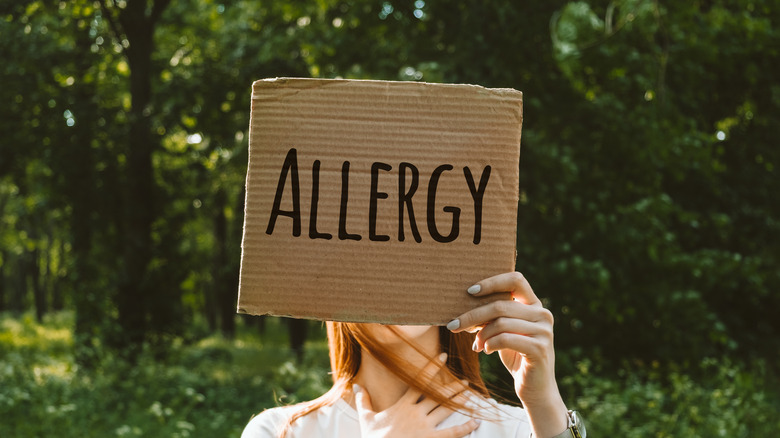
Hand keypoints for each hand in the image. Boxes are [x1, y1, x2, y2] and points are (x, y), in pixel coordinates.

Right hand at [353, 353, 479, 437]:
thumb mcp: (366, 418)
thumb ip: (364, 399)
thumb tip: (356, 385)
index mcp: (403, 405)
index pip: (420, 381)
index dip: (432, 368)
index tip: (443, 356)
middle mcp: (416, 412)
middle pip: (437, 394)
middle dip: (451, 385)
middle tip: (464, 378)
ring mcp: (424, 427)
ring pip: (445, 409)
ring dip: (459, 400)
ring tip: (470, 393)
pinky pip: (451, 433)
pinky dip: (464, 428)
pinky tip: (476, 422)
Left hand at [447, 272, 567, 436]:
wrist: (535, 388)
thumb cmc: (514, 355)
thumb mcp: (502, 332)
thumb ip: (492, 317)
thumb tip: (461, 307)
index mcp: (534, 304)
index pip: (516, 280)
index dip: (492, 282)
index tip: (469, 291)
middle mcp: (542, 314)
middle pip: (501, 305)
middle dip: (473, 315)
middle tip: (453, 325)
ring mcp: (544, 331)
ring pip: (501, 323)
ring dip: (482, 334)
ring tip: (477, 344)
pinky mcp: (539, 348)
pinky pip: (506, 339)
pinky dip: (490, 344)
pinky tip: (486, 350)